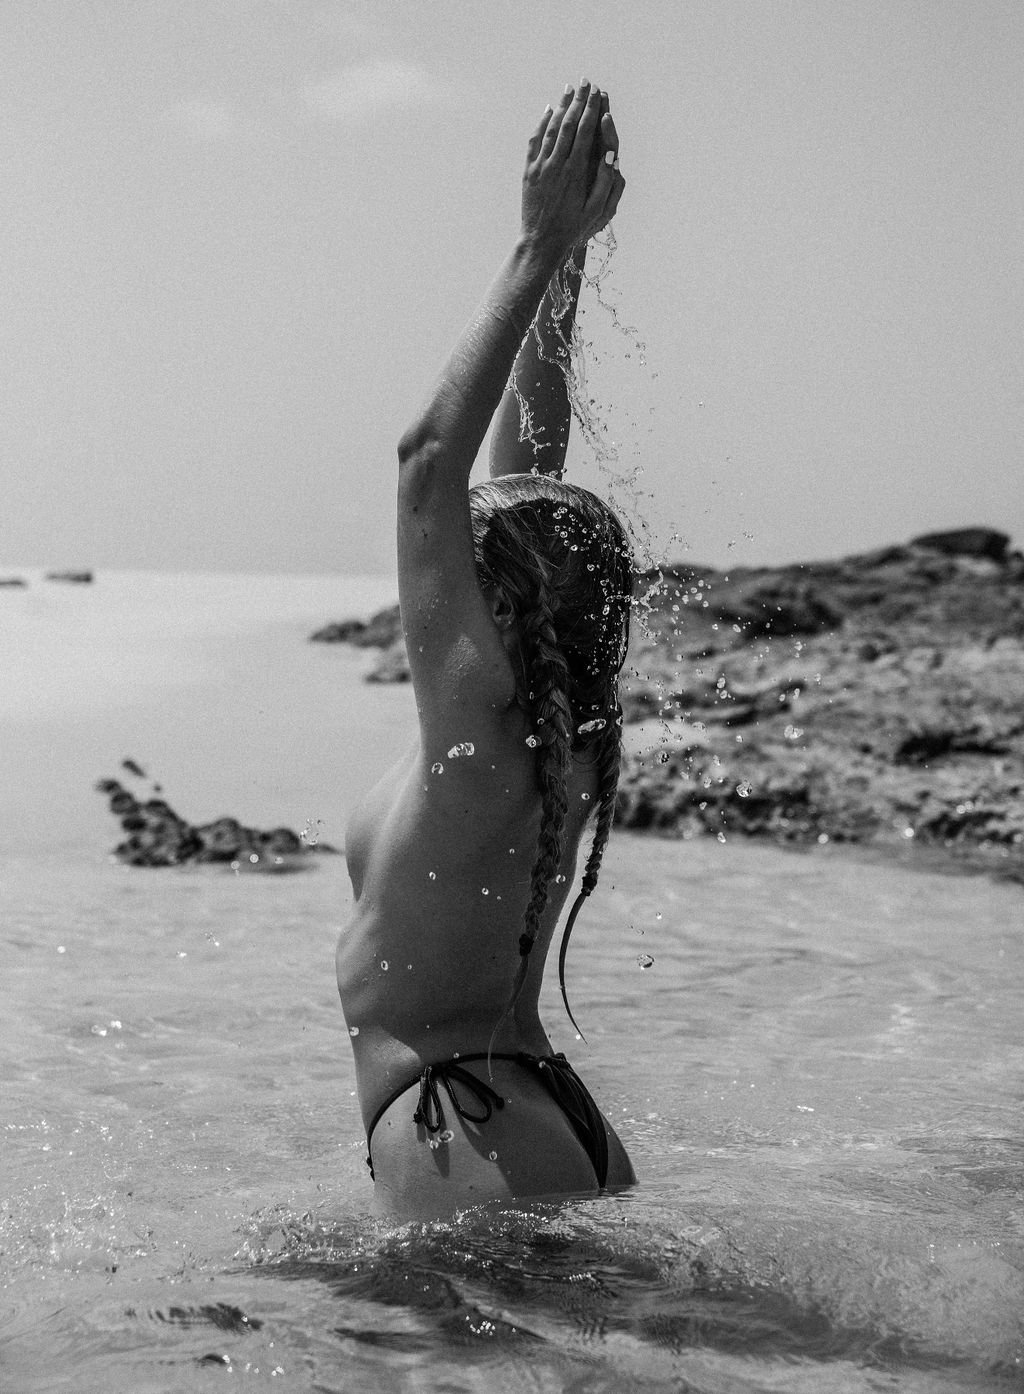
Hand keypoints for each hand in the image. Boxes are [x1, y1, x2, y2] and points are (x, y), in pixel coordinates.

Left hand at [520, 83, 624, 257]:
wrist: (541, 242)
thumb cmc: (574, 228)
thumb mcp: (597, 210)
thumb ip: (606, 180)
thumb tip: (612, 153)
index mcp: (576, 171)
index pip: (585, 131)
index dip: (592, 109)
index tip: (598, 93)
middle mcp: (557, 164)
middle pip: (568, 123)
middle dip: (579, 101)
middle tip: (586, 82)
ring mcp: (540, 167)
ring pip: (551, 128)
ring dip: (562, 106)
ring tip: (570, 89)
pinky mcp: (529, 172)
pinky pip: (535, 141)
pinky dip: (542, 124)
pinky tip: (548, 111)